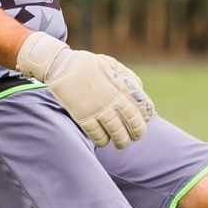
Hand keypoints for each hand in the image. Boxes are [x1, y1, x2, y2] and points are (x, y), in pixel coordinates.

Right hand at [17, 31, 153, 148]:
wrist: (61, 65)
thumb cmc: (87, 64)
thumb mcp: (111, 64)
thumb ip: (126, 76)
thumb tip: (138, 88)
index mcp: (120, 87)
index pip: (141, 106)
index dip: (146, 115)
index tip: (146, 119)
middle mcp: (111, 100)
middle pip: (131, 123)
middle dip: (137, 132)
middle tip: (136, 137)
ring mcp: (96, 110)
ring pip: (115, 132)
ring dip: (121, 140)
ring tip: (121, 143)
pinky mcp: (82, 117)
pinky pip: (96, 135)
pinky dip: (102, 140)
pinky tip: (103, 141)